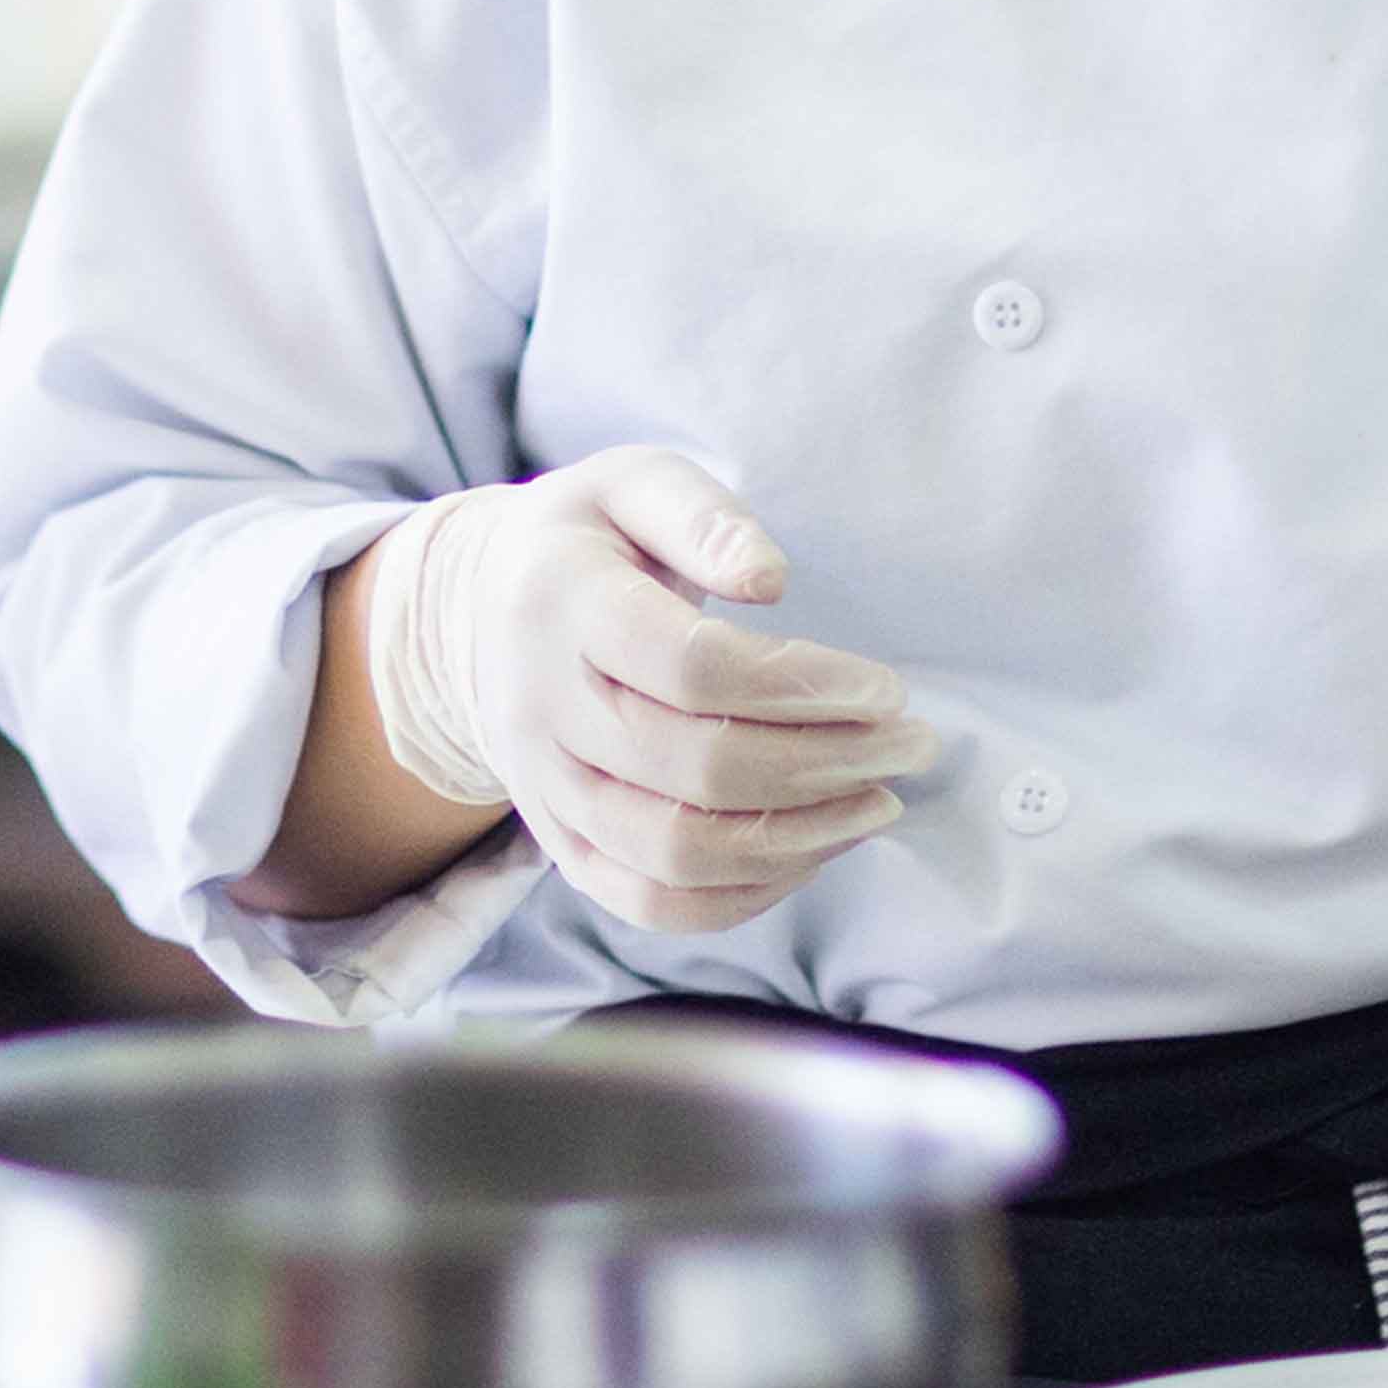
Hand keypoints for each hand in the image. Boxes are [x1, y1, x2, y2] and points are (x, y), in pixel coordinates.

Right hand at [351, 448, 942, 938]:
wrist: (475, 615)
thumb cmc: (587, 542)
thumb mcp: (632, 484)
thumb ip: (703, 516)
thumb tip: (770, 577)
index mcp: (561, 606)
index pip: (692, 668)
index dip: (803, 686)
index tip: (887, 689)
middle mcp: (542, 710)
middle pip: (697, 768)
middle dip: (828, 764)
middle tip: (912, 744)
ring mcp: (547, 791)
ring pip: (677, 852)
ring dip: (800, 839)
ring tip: (880, 802)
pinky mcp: (561, 848)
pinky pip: (654, 902)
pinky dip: (748, 894)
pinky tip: (816, 846)